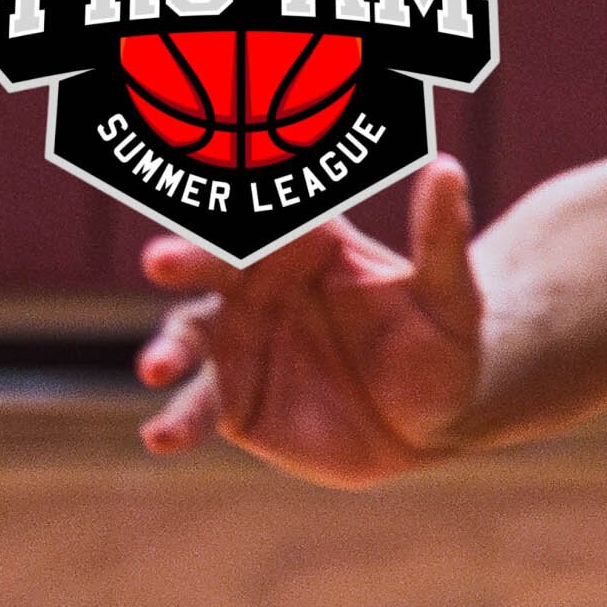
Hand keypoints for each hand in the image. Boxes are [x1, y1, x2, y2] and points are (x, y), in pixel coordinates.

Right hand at [134, 157, 481, 481]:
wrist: (434, 422)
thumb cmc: (441, 346)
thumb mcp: (451, 297)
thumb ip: (441, 238)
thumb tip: (448, 168)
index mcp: (301, 240)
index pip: (267, 213)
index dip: (243, 206)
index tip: (229, 208)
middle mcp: (253, 282)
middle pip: (212, 264)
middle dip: (184, 260)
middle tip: (162, 262)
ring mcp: (235, 341)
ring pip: (190, 337)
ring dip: (168, 349)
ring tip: (154, 368)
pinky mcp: (232, 399)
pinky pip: (199, 407)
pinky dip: (177, 421)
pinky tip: (160, 438)